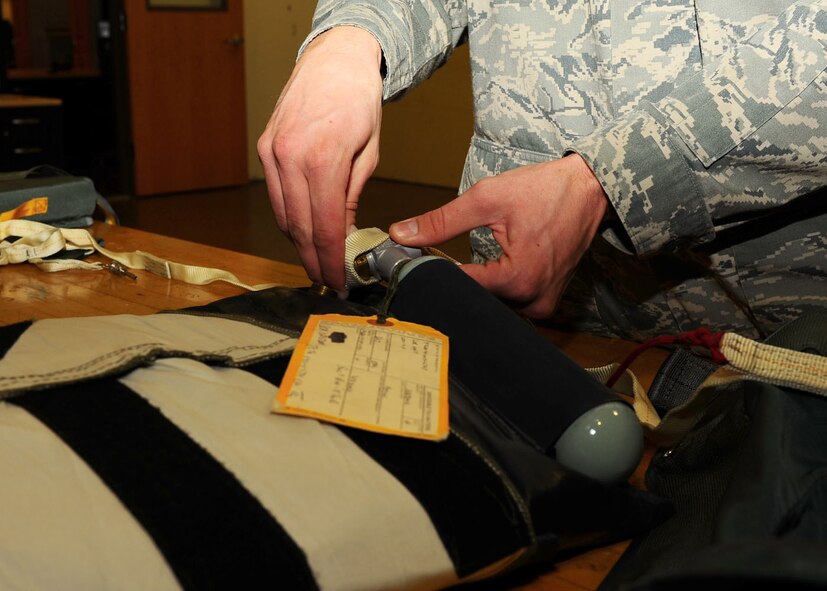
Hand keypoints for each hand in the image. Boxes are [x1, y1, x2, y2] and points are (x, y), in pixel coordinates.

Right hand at [257, 27, 383, 288]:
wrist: (334, 59)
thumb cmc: (359, 101)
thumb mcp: (368, 153)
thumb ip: (351, 196)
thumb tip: (344, 234)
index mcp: (322, 161)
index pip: (324, 228)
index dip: (331, 261)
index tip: (339, 281)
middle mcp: (290, 158)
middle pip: (299, 229)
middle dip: (313, 260)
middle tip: (327, 280)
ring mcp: (273, 153)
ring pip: (283, 215)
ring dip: (299, 243)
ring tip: (318, 260)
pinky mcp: (264, 148)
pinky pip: (276, 195)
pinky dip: (289, 217)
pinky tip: (305, 229)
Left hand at [389, 154, 608, 317]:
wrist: (591, 189)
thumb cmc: (546, 190)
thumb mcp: (487, 199)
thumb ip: (441, 222)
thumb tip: (402, 233)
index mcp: (517, 279)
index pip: (458, 287)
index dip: (431, 274)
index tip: (412, 261)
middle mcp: (532, 300)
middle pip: (474, 300)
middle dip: (452, 283)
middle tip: (433, 261)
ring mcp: (542, 304)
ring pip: (490, 305)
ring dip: (473, 288)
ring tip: (457, 266)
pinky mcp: (546, 301)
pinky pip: (509, 303)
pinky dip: (493, 289)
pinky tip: (483, 272)